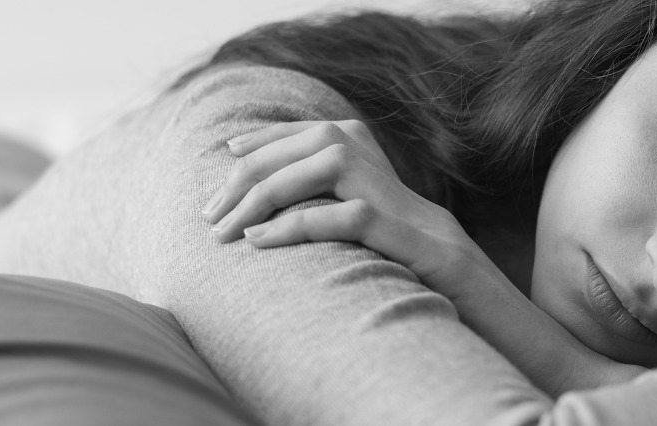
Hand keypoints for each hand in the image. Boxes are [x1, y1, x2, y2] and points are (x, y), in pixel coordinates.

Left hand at [200, 120, 490, 296]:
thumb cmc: (384, 230)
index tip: (224, 160)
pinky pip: (334, 216)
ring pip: (314, 169)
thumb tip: (247, 174)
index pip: (293, 131)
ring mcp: (377, 182)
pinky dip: (290, 227)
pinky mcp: (388, 220)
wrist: (446, 260)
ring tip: (229, 231)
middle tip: (210, 216)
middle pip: (295, 147)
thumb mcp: (343, 192)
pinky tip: (259, 241)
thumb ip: (309, 175)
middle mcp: (364, 148)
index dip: (255, 144)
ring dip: (262, 198)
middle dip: (244, 180)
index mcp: (352, 136)